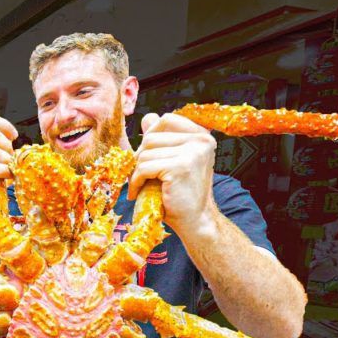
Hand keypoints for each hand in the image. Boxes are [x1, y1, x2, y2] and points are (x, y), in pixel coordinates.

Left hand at [130, 113, 218, 236]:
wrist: (194, 221)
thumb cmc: (180, 193)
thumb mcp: (172, 160)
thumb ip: (162, 139)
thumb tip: (149, 116)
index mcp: (202, 136)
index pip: (165, 120)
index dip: (150, 137)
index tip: (147, 157)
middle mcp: (201, 140)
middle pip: (151, 136)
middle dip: (140, 156)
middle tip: (141, 175)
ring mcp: (193, 152)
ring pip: (145, 152)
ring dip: (136, 171)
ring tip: (142, 185)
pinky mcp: (181, 167)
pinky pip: (144, 167)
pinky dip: (135, 181)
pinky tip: (137, 192)